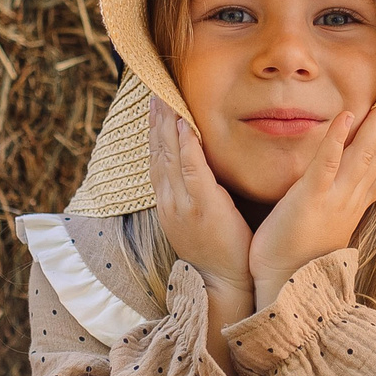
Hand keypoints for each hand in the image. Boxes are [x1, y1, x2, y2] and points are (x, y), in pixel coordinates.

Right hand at [149, 94, 252, 295]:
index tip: (154, 105)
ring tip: (165, 98)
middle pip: (157, 152)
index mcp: (168, 203)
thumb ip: (195, 194)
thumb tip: (201, 172)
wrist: (222, 285)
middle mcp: (169, 200)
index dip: (154, 132)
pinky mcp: (203, 207)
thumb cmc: (218, 252)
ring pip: (169, 156)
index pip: (157, 160)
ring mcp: (182, 204)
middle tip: (154, 90)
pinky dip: (186, 146)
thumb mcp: (198, 220)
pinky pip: (192, 170)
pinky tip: (185, 125)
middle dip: (155, 120)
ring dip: (166, 124)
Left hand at [248, 95, 375, 308]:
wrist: (282, 288)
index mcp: (351, 210)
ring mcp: (334, 200)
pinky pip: (328, 162)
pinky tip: (345, 115)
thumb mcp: (320, 230)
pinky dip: (338, 137)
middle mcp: (349, 203)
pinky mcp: (311, 198)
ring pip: (362, 157)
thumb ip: (330, 209)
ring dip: (374, 126)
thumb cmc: (292, 261)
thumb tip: (329, 196)